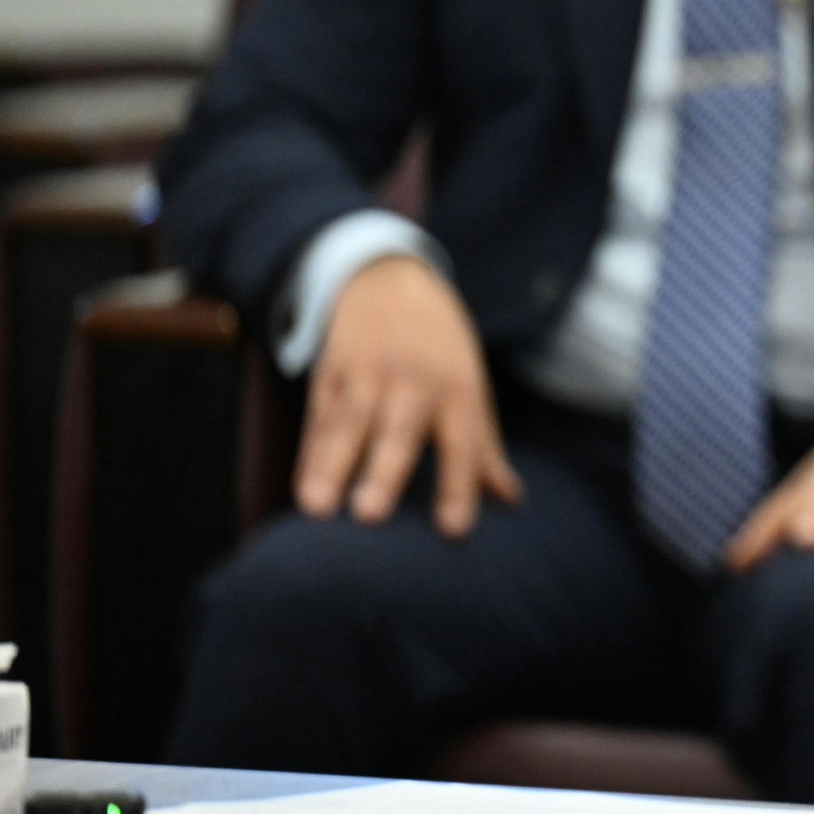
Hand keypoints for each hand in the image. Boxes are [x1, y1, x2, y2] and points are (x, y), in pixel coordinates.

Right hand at [297, 253, 522, 535]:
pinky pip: (318, 418)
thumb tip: (511, 500)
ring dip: (330, 468)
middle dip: (384, 474)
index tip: (454, 532)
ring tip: (317, 510)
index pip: (462, 443)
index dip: (459, 486)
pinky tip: (301, 489)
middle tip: (370, 517)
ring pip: (347, 426)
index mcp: (458, 389)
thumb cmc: (439, 349)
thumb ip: (484, 446)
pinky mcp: (329, 371)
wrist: (389, 281)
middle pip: (398, 433)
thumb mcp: (470, 386)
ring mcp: (367, 375)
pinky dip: (309, 454)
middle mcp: (413, 382)